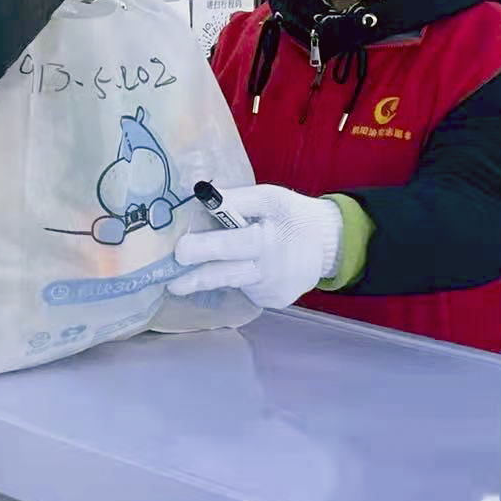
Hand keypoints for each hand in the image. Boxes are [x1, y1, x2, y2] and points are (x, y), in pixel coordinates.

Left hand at [168, 185, 343, 309]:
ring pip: (233, 283)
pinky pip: (246, 290)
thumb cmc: (293, 216)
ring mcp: (271, 291)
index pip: (230, 245)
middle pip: (225, 275)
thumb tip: (198, 197)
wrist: (329, 245)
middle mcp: (268, 271)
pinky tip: (243, 268)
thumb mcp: (269, 197)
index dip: (204, 248)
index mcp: (266, 241)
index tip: (179, 251)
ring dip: (211, 276)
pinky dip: (237, 278)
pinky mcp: (274, 302)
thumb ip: (235, 199)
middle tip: (171, 283)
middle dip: (195, 279)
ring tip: (189, 276)